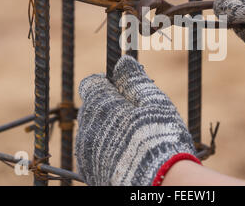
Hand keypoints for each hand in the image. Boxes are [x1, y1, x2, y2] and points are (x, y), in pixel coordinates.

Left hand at [75, 55, 198, 185]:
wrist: (157, 183)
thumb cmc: (159, 137)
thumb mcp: (153, 100)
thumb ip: (134, 79)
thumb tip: (122, 62)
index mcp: (99, 104)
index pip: (92, 84)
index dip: (109, 85)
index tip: (125, 91)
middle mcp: (86, 126)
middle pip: (93, 108)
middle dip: (110, 108)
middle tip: (136, 117)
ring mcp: (85, 152)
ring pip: (93, 131)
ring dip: (108, 130)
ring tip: (134, 140)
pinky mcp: (90, 173)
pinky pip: (94, 154)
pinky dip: (107, 151)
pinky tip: (127, 156)